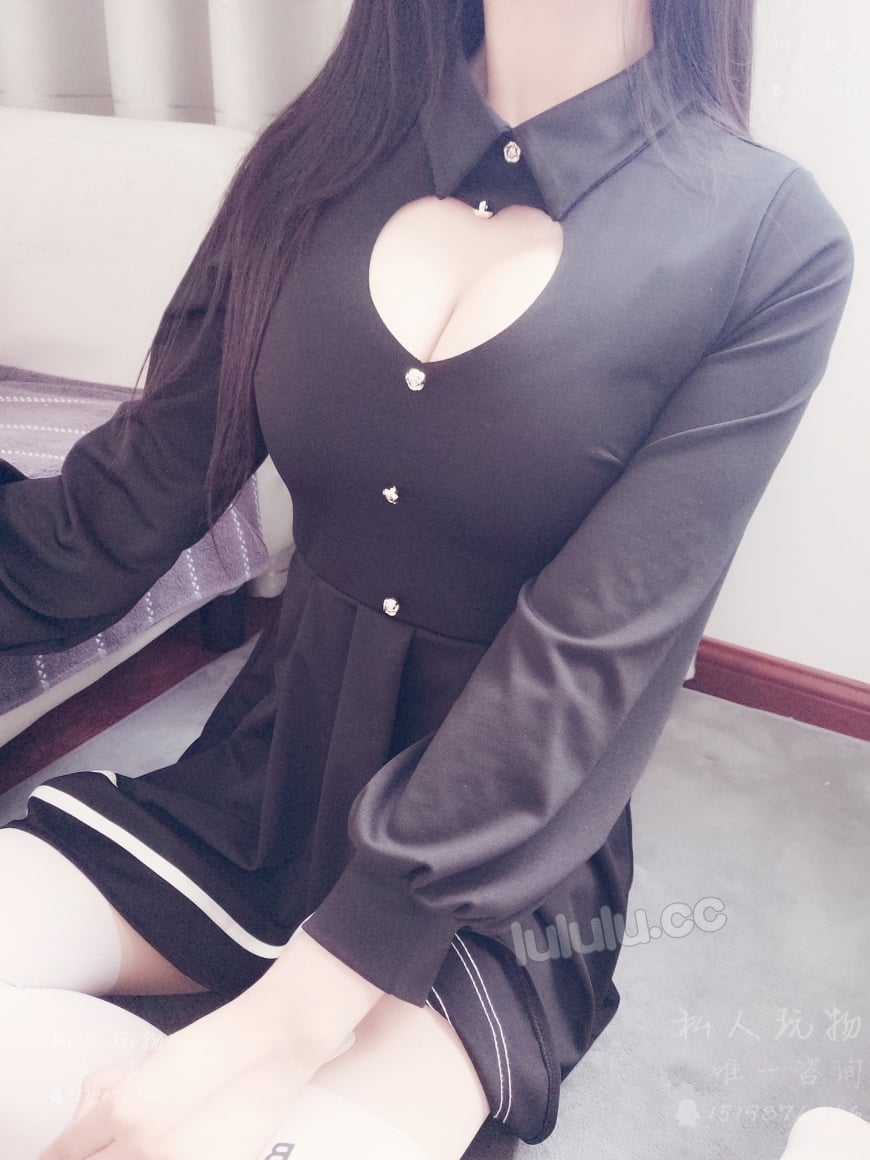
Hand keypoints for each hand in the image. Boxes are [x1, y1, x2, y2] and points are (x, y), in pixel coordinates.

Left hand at [40, 929, 383, 1159]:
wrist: (272, 1046)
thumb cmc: (211, 1043)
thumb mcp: (147, 1060)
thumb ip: (106, 1092)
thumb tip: (84, 1125)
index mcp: (122, 1109)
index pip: (67, 1150)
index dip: (60, 1151)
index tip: (60, 1151)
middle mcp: (142, 1146)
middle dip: (91, 1153)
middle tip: (108, 1137)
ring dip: (125, 1154)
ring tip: (149, 1134)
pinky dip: (155, 1157)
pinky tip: (167, 1141)